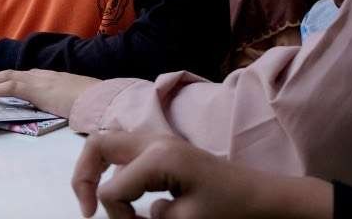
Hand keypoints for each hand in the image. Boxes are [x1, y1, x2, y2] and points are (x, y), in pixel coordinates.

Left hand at [0, 68, 99, 117]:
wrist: (99, 98)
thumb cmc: (94, 102)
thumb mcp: (76, 100)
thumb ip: (66, 100)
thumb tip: (64, 108)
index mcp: (53, 78)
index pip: (26, 76)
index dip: (10, 79)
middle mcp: (43, 75)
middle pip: (13, 73)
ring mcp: (39, 80)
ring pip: (7, 77)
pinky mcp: (35, 89)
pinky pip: (9, 87)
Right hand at [72, 133, 332, 218]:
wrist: (268, 199)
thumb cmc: (230, 210)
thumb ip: (143, 218)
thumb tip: (120, 213)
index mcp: (157, 156)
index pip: (112, 188)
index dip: (114, 215)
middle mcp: (153, 140)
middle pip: (97, 145)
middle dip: (83, 176)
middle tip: (86, 210)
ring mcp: (161, 141)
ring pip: (110, 143)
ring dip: (100, 170)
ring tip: (105, 202)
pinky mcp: (167, 149)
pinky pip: (127, 151)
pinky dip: (118, 170)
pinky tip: (130, 196)